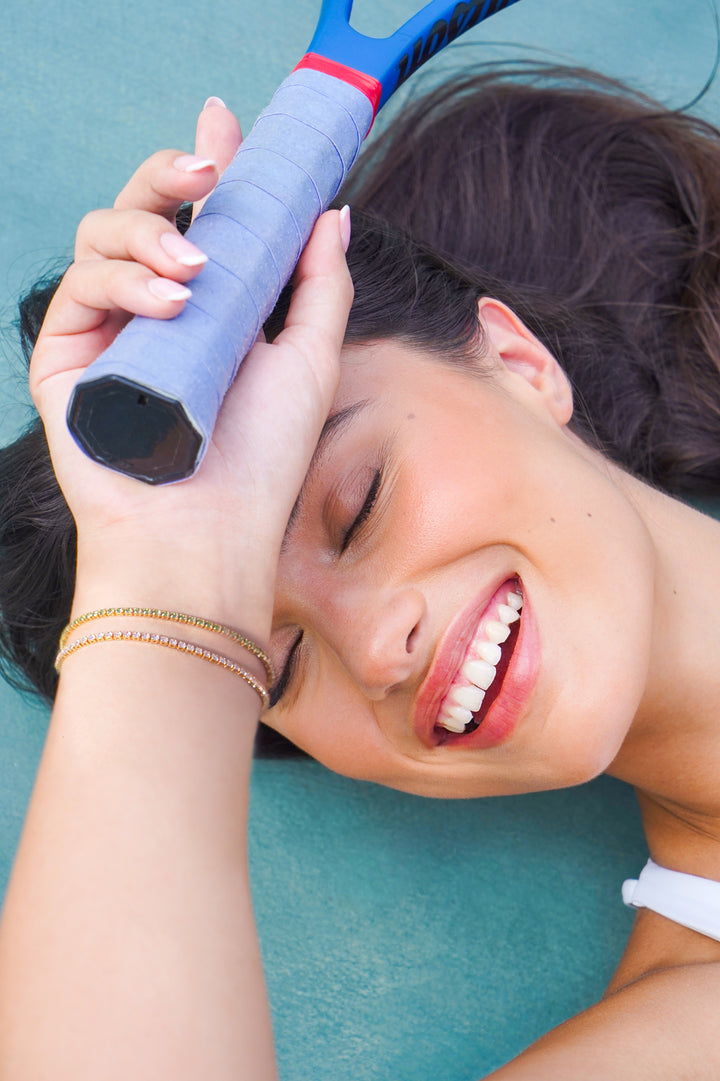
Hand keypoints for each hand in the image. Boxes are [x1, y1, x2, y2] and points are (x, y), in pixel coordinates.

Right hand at [30, 101, 352, 630]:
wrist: (209, 533)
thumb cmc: (263, 457)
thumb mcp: (310, 358)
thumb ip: (318, 281)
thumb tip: (329, 212)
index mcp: (212, 310)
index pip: (201, 218)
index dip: (208, 165)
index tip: (226, 120)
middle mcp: (157, 314)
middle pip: (142, 211)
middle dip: (168, 171)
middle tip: (207, 163)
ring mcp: (109, 334)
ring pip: (103, 235)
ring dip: (149, 230)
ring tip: (195, 270)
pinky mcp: (66, 358)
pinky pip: (78, 286)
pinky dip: (122, 280)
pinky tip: (166, 301)